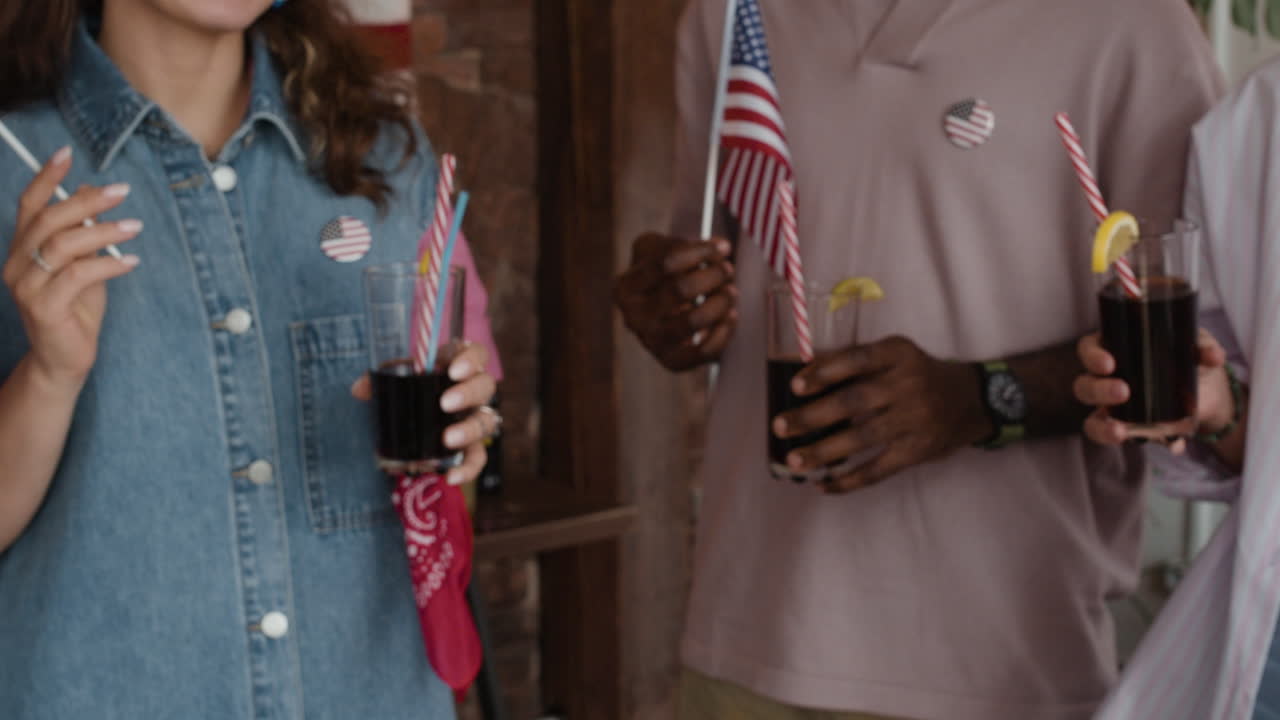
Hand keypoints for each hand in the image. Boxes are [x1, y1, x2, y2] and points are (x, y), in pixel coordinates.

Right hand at [2, 147, 140, 392]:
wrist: (65, 360)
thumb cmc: (77, 310)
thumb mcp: (84, 266)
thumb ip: (84, 235)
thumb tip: (93, 195)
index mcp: (24, 250)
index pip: (29, 206)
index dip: (46, 178)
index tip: (66, 154)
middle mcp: (17, 264)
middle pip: (48, 220)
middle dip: (86, 201)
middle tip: (122, 192)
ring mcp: (26, 287)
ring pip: (62, 245)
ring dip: (103, 231)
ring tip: (135, 227)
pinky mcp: (44, 308)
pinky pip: (78, 275)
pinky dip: (108, 263)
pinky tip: (131, 261)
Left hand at [351, 342, 497, 485]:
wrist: (406, 427)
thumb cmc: (406, 394)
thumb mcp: (392, 383)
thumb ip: (378, 382)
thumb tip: (360, 390)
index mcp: (455, 367)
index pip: (475, 354)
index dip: (471, 359)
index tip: (453, 371)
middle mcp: (471, 392)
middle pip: (486, 385)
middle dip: (468, 393)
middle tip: (445, 404)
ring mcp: (473, 419)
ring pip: (486, 421)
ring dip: (469, 430)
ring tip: (448, 440)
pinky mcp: (470, 448)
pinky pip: (477, 458)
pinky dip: (468, 468)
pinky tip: (451, 477)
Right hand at [613, 232, 736, 370]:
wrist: (661, 311)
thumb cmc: (663, 275)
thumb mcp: (657, 249)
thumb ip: (681, 243)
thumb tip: (719, 249)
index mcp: (625, 287)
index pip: (665, 263)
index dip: (699, 252)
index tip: (722, 247)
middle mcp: (633, 317)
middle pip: (681, 290)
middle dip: (712, 275)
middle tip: (728, 269)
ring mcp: (650, 342)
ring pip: (693, 320)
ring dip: (720, 302)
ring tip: (731, 291)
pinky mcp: (671, 361)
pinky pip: (703, 350)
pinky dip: (723, 332)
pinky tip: (731, 315)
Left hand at [774, 335, 986, 493]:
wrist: (972, 399)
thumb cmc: (918, 374)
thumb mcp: (896, 355)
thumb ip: (856, 361)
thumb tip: (804, 371)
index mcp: (898, 354)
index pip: (857, 360)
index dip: (826, 372)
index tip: (796, 386)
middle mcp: (908, 385)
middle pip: (854, 401)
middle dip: (812, 416)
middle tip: (780, 426)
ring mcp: (915, 420)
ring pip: (862, 438)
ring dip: (824, 452)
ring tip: (794, 461)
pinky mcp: (918, 450)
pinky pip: (879, 469)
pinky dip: (849, 480)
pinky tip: (824, 485)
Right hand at [1074, 330, 1229, 451]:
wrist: (1208, 392)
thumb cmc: (1189, 359)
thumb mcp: (1197, 347)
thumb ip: (1203, 347)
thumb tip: (1212, 356)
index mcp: (1115, 350)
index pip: (1088, 349)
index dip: (1093, 356)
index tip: (1110, 363)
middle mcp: (1106, 380)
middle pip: (1084, 386)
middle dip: (1099, 390)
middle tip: (1123, 392)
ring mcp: (1113, 409)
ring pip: (1092, 419)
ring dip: (1103, 426)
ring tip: (1120, 431)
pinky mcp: (1127, 430)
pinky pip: (1115, 439)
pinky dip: (1130, 444)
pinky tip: (1161, 444)